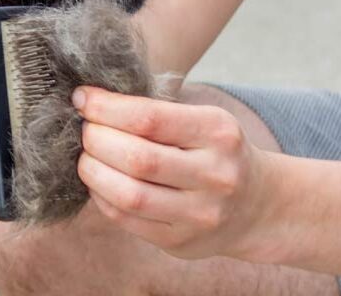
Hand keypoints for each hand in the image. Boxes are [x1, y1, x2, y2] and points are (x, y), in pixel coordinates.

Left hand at [74, 87, 276, 260]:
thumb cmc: (215, 152)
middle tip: (84, 129)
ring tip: (85, 156)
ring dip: (93, 171)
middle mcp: (215, 174)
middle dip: (96, 139)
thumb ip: (155, 114)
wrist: (258, 205)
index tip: (82, 98)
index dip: (106, 107)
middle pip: (137, 158)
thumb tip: (89, 102)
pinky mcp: (181, 241)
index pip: (150, 118)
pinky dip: (101, 197)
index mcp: (219, 133)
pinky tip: (98, 182)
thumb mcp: (203, 121)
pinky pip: (126, 219)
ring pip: (129, 194)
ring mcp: (200, 214)